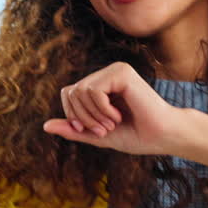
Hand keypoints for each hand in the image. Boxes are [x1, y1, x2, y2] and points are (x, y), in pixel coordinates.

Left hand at [42, 61, 180, 154]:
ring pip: (80, 90)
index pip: (68, 93)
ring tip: (112, 123)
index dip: (73, 115)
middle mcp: (107, 74)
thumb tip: (45, 126)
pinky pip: (93, 89)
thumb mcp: (97, 135)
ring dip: (93, 115)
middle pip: (71, 92)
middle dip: (82, 117)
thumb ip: (74, 129)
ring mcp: (115, 70)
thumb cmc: (136, 136)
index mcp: (101, 85)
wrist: (162, 137)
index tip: (90, 132)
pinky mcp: (121, 72)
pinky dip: (101, 109)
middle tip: (103, 130)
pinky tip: (118, 115)